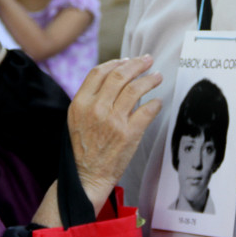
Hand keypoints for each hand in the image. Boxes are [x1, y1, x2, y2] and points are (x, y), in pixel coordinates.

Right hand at [67, 55, 162, 210]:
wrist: (86, 176)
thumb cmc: (83, 147)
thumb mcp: (77, 118)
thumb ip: (91, 98)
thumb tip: (113, 77)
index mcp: (81, 103)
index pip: (99, 72)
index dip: (115, 63)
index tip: (127, 60)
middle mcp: (96, 108)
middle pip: (119, 76)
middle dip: (136, 64)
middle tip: (148, 60)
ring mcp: (113, 120)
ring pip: (135, 89)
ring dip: (149, 79)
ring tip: (157, 76)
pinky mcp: (128, 134)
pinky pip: (147, 111)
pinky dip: (155, 103)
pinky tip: (158, 101)